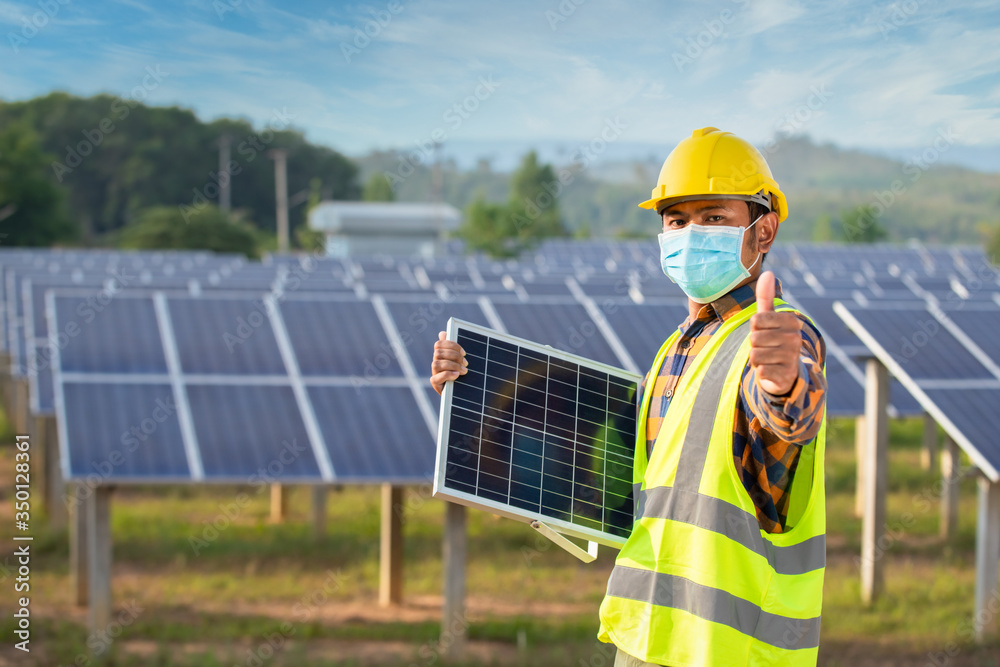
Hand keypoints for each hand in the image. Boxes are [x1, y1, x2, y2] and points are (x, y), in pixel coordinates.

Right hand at [430, 331, 467, 394]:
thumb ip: (454, 348)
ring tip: (464, 371)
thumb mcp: (461, 360)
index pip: (439, 344)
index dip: (451, 345)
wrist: (465, 394)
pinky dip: (447, 374)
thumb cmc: (463, 374)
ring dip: (452, 365)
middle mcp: (436, 363)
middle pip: (438, 353)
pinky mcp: (435, 384)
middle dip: (454, 356)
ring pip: (436, 364)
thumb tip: (443, 333)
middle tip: (466, 363)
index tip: (464, 352)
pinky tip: (457, 375)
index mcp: (441, 355)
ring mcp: (434, 373)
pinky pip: (436, 378)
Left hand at [749, 271, 801, 395]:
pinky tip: (770, 371)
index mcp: (791, 322)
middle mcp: (795, 338)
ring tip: (768, 359)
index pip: (756, 321)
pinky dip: (760, 372)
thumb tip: (767, 272)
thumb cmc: (772, 340)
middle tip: (766, 348)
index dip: (755, 329)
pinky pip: (760, 370)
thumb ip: (766, 297)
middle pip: (755, 338)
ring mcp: (792, 357)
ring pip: (755, 354)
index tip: (764, 332)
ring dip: (756, 359)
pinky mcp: (786, 375)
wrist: (785, 372)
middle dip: (754, 345)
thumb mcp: (768, 319)